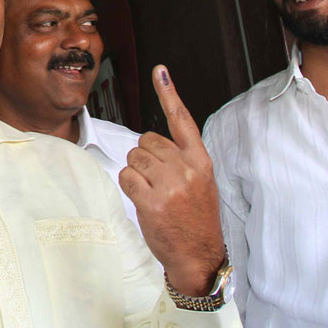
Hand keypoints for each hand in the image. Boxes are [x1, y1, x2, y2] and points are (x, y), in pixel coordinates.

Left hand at [118, 65, 225, 296]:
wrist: (199, 256)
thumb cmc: (195, 219)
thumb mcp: (200, 183)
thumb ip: (181, 160)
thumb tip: (151, 143)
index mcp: (201, 162)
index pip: (182, 120)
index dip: (169, 94)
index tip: (159, 71)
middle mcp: (187, 169)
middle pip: (146, 141)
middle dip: (144, 158)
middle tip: (157, 181)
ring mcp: (170, 185)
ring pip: (134, 158)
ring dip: (136, 173)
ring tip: (153, 193)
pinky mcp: (152, 200)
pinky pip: (126, 177)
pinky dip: (129, 186)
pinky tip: (144, 200)